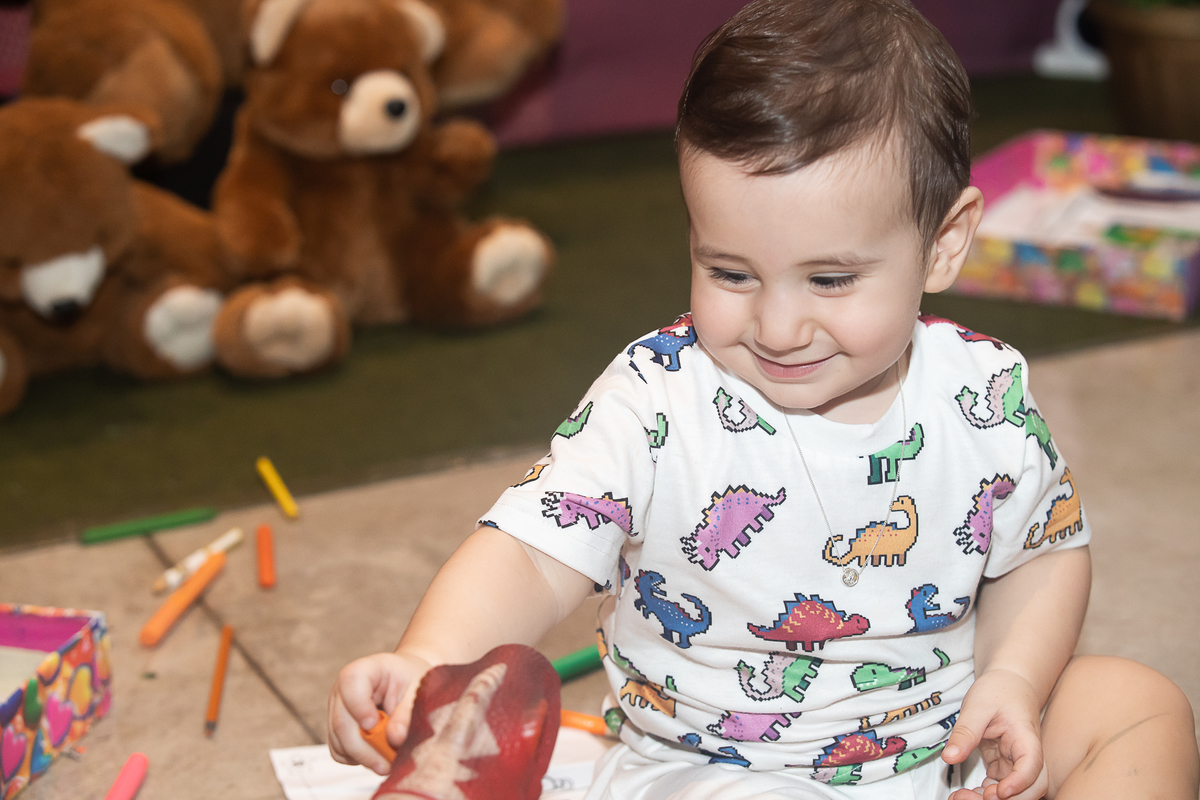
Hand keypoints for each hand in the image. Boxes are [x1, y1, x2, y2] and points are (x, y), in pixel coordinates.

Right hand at [327, 650, 432, 774]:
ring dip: (363, 756)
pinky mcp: (336, 727)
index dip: (359, 707)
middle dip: (363, 748)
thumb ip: (407, 713)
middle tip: (386, 764)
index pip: (351, 682)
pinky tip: (376, 754)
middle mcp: (343, 688)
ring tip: (388, 759)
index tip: (373, 725)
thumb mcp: (418, 691)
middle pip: (341, 721)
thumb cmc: (411, 680)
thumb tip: (395, 737)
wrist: (406, 681)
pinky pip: (339, 750)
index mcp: (365, 670)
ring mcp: (337, 708)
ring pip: (338, 741)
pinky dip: (357, 758)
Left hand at [944, 668, 1048, 799]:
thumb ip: (965, 731)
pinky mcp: (1004, 768)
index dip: (1019, 783)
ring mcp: (1015, 764)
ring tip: (960, 798)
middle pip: (1030, 788)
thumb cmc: (998, 690)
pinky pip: (998, 788)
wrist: (1009, 684)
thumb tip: (949, 757)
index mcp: (1026, 738)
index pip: (1032, 766)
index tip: (999, 791)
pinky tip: (963, 794)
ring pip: (1014, 793)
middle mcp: (1026, 756)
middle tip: (969, 797)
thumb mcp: (977, 705)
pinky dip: (984, 796)